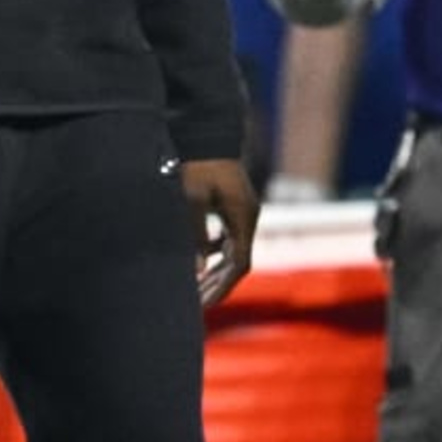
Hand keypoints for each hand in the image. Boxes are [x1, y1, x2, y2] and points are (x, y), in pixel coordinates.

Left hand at [182, 158, 257, 306]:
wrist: (209, 135)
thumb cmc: (198, 166)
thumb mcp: (192, 200)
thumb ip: (195, 235)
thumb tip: (198, 270)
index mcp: (243, 218)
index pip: (240, 265)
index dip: (223, 287)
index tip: (204, 304)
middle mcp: (249, 217)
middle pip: (239, 262)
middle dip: (218, 285)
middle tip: (198, 305)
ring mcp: (244, 211)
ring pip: (235, 252)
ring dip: (217, 271)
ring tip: (197, 290)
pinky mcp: (235, 207)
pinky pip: (231, 240)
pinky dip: (216, 255)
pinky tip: (199, 262)